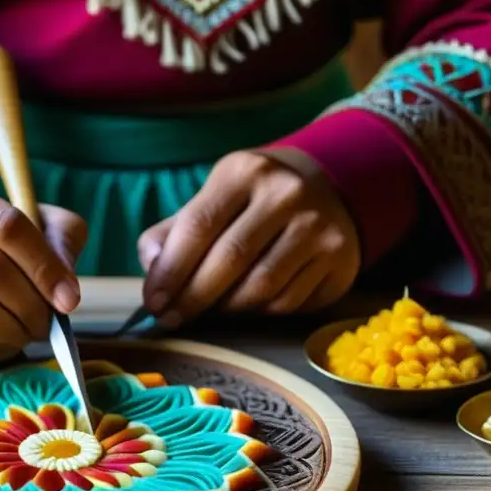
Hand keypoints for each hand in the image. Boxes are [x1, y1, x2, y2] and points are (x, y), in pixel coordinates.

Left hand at [138, 149, 359, 325]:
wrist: (327, 188)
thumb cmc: (252, 202)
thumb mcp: (212, 199)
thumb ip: (173, 232)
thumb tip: (152, 266)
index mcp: (243, 173)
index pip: (199, 226)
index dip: (171, 270)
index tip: (152, 301)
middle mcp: (285, 194)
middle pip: (230, 260)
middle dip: (192, 297)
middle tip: (171, 318)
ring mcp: (317, 226)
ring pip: (260, 288)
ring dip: (225, 309)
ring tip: (208, 311)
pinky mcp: (338, 258)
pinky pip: (287, 302)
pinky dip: (258, 312)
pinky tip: (246, 305)